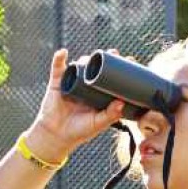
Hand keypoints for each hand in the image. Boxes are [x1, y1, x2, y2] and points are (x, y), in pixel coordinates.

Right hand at [24, 49, 123, 163]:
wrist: (56, 135)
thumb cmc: (79, 131)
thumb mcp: (98, 123)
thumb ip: (110, 115)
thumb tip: (122, 102)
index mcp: (98, 92)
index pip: (110, 76)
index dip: (119, 67)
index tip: (130, 60)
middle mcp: (86, 84)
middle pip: (96, 66)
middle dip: (105, 57)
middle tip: (114, 53)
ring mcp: (72, 81)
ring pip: (79, 64)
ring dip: (85, 59)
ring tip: (90, 59)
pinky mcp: (58, 82)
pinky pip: (57, 67)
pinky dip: (59, 58)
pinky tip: (63, 53)